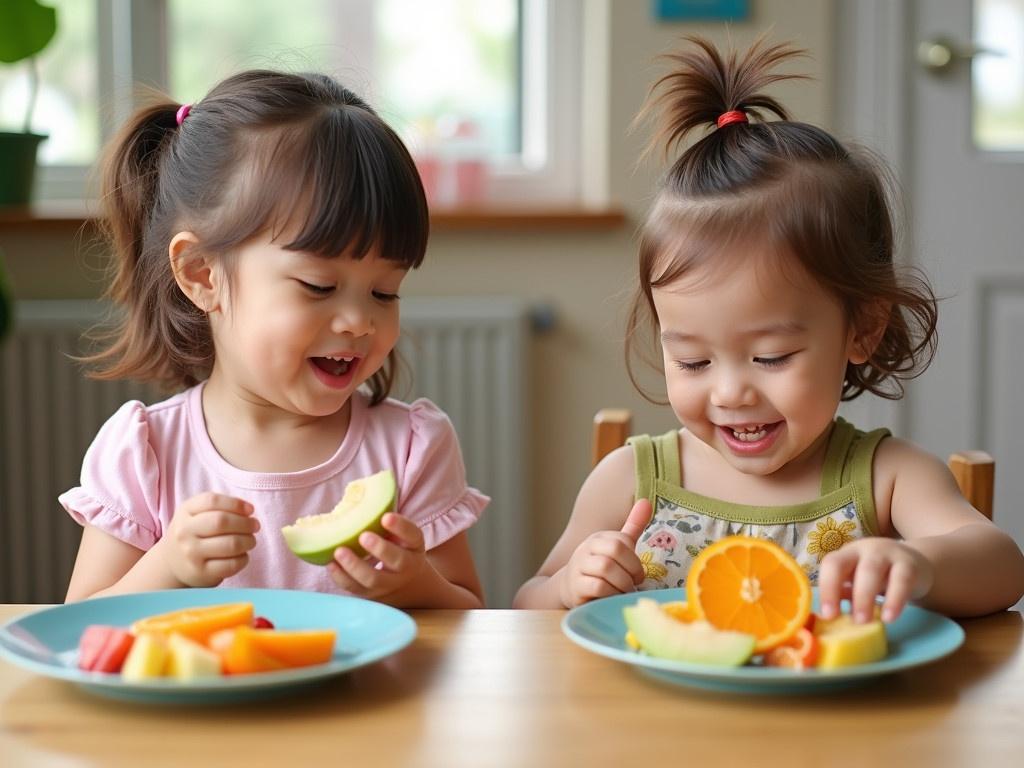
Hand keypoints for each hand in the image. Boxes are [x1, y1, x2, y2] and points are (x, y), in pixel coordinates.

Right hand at [161, 493, 259, 586]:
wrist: (171, 562)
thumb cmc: (193, 532)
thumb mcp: (197, 513)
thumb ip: (220, 506)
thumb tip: (248, 510)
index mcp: (185, 511)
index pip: (212, 501)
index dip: (236, 504)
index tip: (250, 510)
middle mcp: (184, 532)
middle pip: (222, 522)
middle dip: (246, 523)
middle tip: (255, 526)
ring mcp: (191, 554)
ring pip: (231, 544)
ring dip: (248, 541)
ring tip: (251, 540)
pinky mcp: (201, 573)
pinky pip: (231, 564)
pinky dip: (244, 559)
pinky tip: (243, 555)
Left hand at [327, 513, 429, 602]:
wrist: (409, 586)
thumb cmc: (399, 549)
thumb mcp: (403, 536)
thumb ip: (388, 521)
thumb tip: (360, 492)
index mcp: (415, 547)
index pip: (413, 535)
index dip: (401, 526)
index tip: (386, 517)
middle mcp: (406, 568)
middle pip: (397, 561)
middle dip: (381, 549)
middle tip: (363, 536)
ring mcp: (388, 584)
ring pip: (373, 579)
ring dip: (355, 566)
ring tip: (339, 551)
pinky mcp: (370, 595)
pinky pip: (355, 589)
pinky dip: (341, 577)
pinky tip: (331, 564)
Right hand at [559, 499, 650, 607]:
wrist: (570, 588)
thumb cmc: (599, 567)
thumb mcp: (616, 546)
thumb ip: (632, 526)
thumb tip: (646, 501)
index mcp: (598, 538)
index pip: (622, 540)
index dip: (635, 559)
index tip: (638, 574)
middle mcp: (586, 548)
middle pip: (615, 550)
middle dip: (631, 569)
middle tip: (634, 582)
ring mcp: (579, 567)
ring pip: (606, 568)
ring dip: (622, 583)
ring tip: (624, 590)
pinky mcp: (576, 587)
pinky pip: (598, 587)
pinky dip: (612, 593)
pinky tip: (613, 597)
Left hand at [817, 537, 934, 622]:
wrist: (919, 564)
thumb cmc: (881, 577)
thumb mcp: (860, 581)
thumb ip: (845, 594)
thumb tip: (828, 618)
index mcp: (847, 554)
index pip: (829, 564)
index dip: (825, 588)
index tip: (826, 615)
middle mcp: (862, 550)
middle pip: (842, 564)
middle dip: (834, 591)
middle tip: (837, 618)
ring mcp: (886, 553)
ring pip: (870, 570)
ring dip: (863, 597)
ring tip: (863, 621)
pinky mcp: (909, 565)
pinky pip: (901, 581)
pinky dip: (894, 600)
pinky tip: (889, 618)